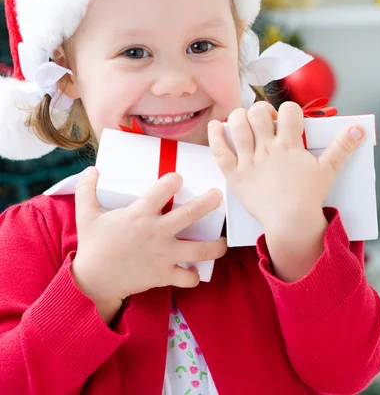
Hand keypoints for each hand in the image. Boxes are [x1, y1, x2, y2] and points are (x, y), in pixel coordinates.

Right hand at [72, 169, 226, 322]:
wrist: (92, 281)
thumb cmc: (92, 245)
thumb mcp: (85, 214)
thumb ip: (86, 189)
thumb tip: (91, 168)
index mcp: (139, 214)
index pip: (164, 189)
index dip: (174, 180)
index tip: (178, 178)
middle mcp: (156, 232)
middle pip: (191, 214)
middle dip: (209, 202)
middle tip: (219, 195)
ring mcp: (163, 255)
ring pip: (199, 249)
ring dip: (216, 245)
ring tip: (223, 240)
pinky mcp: (164, 275)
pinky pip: (188, 277)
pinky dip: (195, 275)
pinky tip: (196, 270)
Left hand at [208, 101, 364, 280]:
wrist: (290, 223)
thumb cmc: (308, 197)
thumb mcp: (328, 170)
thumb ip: (342, 147)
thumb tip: (359, 129)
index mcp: (290, 146)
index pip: (289, 111)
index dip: (289, 109)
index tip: (288, 119)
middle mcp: (268, 149)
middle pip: (258, 113)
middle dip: (261, 110)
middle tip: (264, 121)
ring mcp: (249, 161)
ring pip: (238, 126)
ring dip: (239, 117)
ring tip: (243, 121)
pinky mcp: (235, 174)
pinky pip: (220, 150)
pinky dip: (215, 135)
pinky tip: (216, 126)